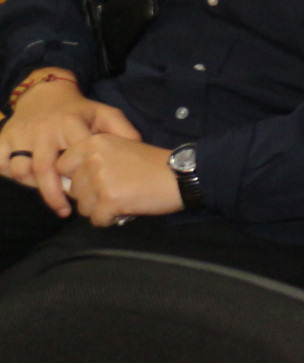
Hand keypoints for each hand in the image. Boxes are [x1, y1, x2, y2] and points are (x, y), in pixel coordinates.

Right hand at [1, 76, 114, 215]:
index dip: (80, 178)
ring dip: (34, 187)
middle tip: (65, 210)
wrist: (45, 93)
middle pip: (43, 169)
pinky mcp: (3, 138)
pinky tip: (25, 182)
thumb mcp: (105, 114)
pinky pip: (1, 164)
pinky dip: (9, 176)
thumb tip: (137, 152)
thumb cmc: (79, 111)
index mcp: (69, 123)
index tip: (88, 194)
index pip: (74, 157)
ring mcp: (20, 134)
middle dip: (53, 194)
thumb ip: (123, 131)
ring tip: (50, 196)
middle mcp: (42, 130)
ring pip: (21, 170)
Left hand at [61, 131, 182, 225]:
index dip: (77, 178)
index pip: (62, 166)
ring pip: (83, 207)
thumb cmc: (154, 164)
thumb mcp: (121, 149)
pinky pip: (98, 219)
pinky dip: (112, 219)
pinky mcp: (110, 200)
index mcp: (94, 142)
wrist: (183, 175)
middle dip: (92, 196)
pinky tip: (128, 209)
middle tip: (117, 191)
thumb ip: (93, 159)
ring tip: (124, 200)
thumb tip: (67, 184)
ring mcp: (100, 180)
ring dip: (101, 209)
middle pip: (73, 190)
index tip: (96, 181)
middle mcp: (93, 159)